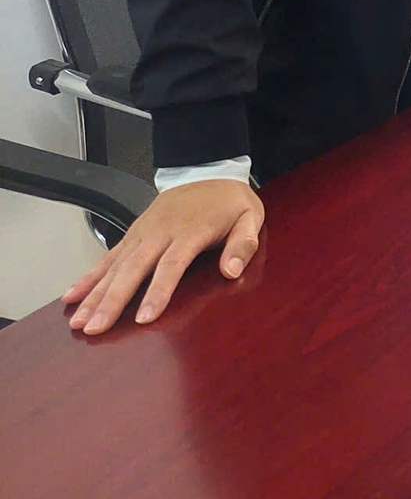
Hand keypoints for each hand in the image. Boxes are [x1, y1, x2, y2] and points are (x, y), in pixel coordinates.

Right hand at [64, 179, 263, 333]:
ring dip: (95, 294)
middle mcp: (161, 232)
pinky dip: (89, 276)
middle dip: (113, 300)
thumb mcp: (250, 216)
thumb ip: (243, 243)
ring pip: (115, 265)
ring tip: (78, 321)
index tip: (144, 318)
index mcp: (192, 231)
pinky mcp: (133, 233)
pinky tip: (72, 296)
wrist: (208, 170)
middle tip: (95, 328)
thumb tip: (232, 271)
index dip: (158, 291)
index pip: (172, 264)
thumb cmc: (230, 201)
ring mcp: (143, 232)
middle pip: (134, 269)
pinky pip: (108, 256)